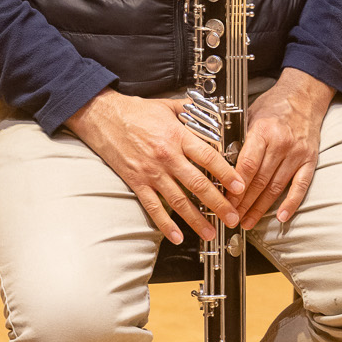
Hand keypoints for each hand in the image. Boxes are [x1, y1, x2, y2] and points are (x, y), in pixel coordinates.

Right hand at [65, 89, 244, 243]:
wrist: (102, 116)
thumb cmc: (134, 111)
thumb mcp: (167, 105)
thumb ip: (191, 111)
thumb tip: (212, 111)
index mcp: (177, 136)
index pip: (208, 157)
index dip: (226, 173)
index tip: (239, 186)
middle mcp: (166, 156)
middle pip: (197, 183)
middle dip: (218, 203)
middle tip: (232, 217)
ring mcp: (151, 171)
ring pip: (178, 200)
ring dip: (196, 219)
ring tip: (210, 232)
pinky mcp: (137, 181)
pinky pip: (153, 207)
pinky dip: (165, 224)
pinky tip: (176, 235)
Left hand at [233, 68, 333, 229]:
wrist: (304, 96)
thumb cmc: (274, 105)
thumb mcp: (250, 114)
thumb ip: (239, 137)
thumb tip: (220, 161)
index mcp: (263, 131)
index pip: (247, 165)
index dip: (235, 186)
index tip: (225, 201)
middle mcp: (281, 143)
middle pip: (259, 180)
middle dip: (243, 203)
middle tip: (232, 218)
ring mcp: (297, 153)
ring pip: (276, 187)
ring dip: (261, 207)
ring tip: (248, 221)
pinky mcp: (309, 160)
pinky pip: (300, 186)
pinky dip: (291, 203)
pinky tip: (281, 217)